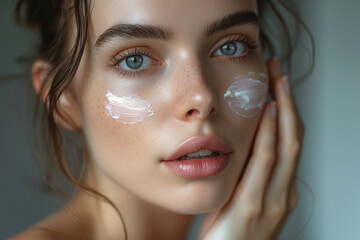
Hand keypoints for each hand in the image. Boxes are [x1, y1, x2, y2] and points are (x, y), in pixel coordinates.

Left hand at [198, 59, 304, 239]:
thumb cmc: (228, 233)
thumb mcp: (241, 199)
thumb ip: (246, 174)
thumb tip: (240, 143)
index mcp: (281, 191)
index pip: (290, 143)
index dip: (288, 111)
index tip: (278, 84)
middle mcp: (283, 193)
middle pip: (294, 137)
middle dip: (289, 101)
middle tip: (280, 71)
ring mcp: (273, 199)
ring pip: (287, 145)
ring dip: (284, 108)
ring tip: (278, 81)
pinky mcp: (253, 205)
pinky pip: (265, 162)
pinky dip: (270, 134)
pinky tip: (269, 112)